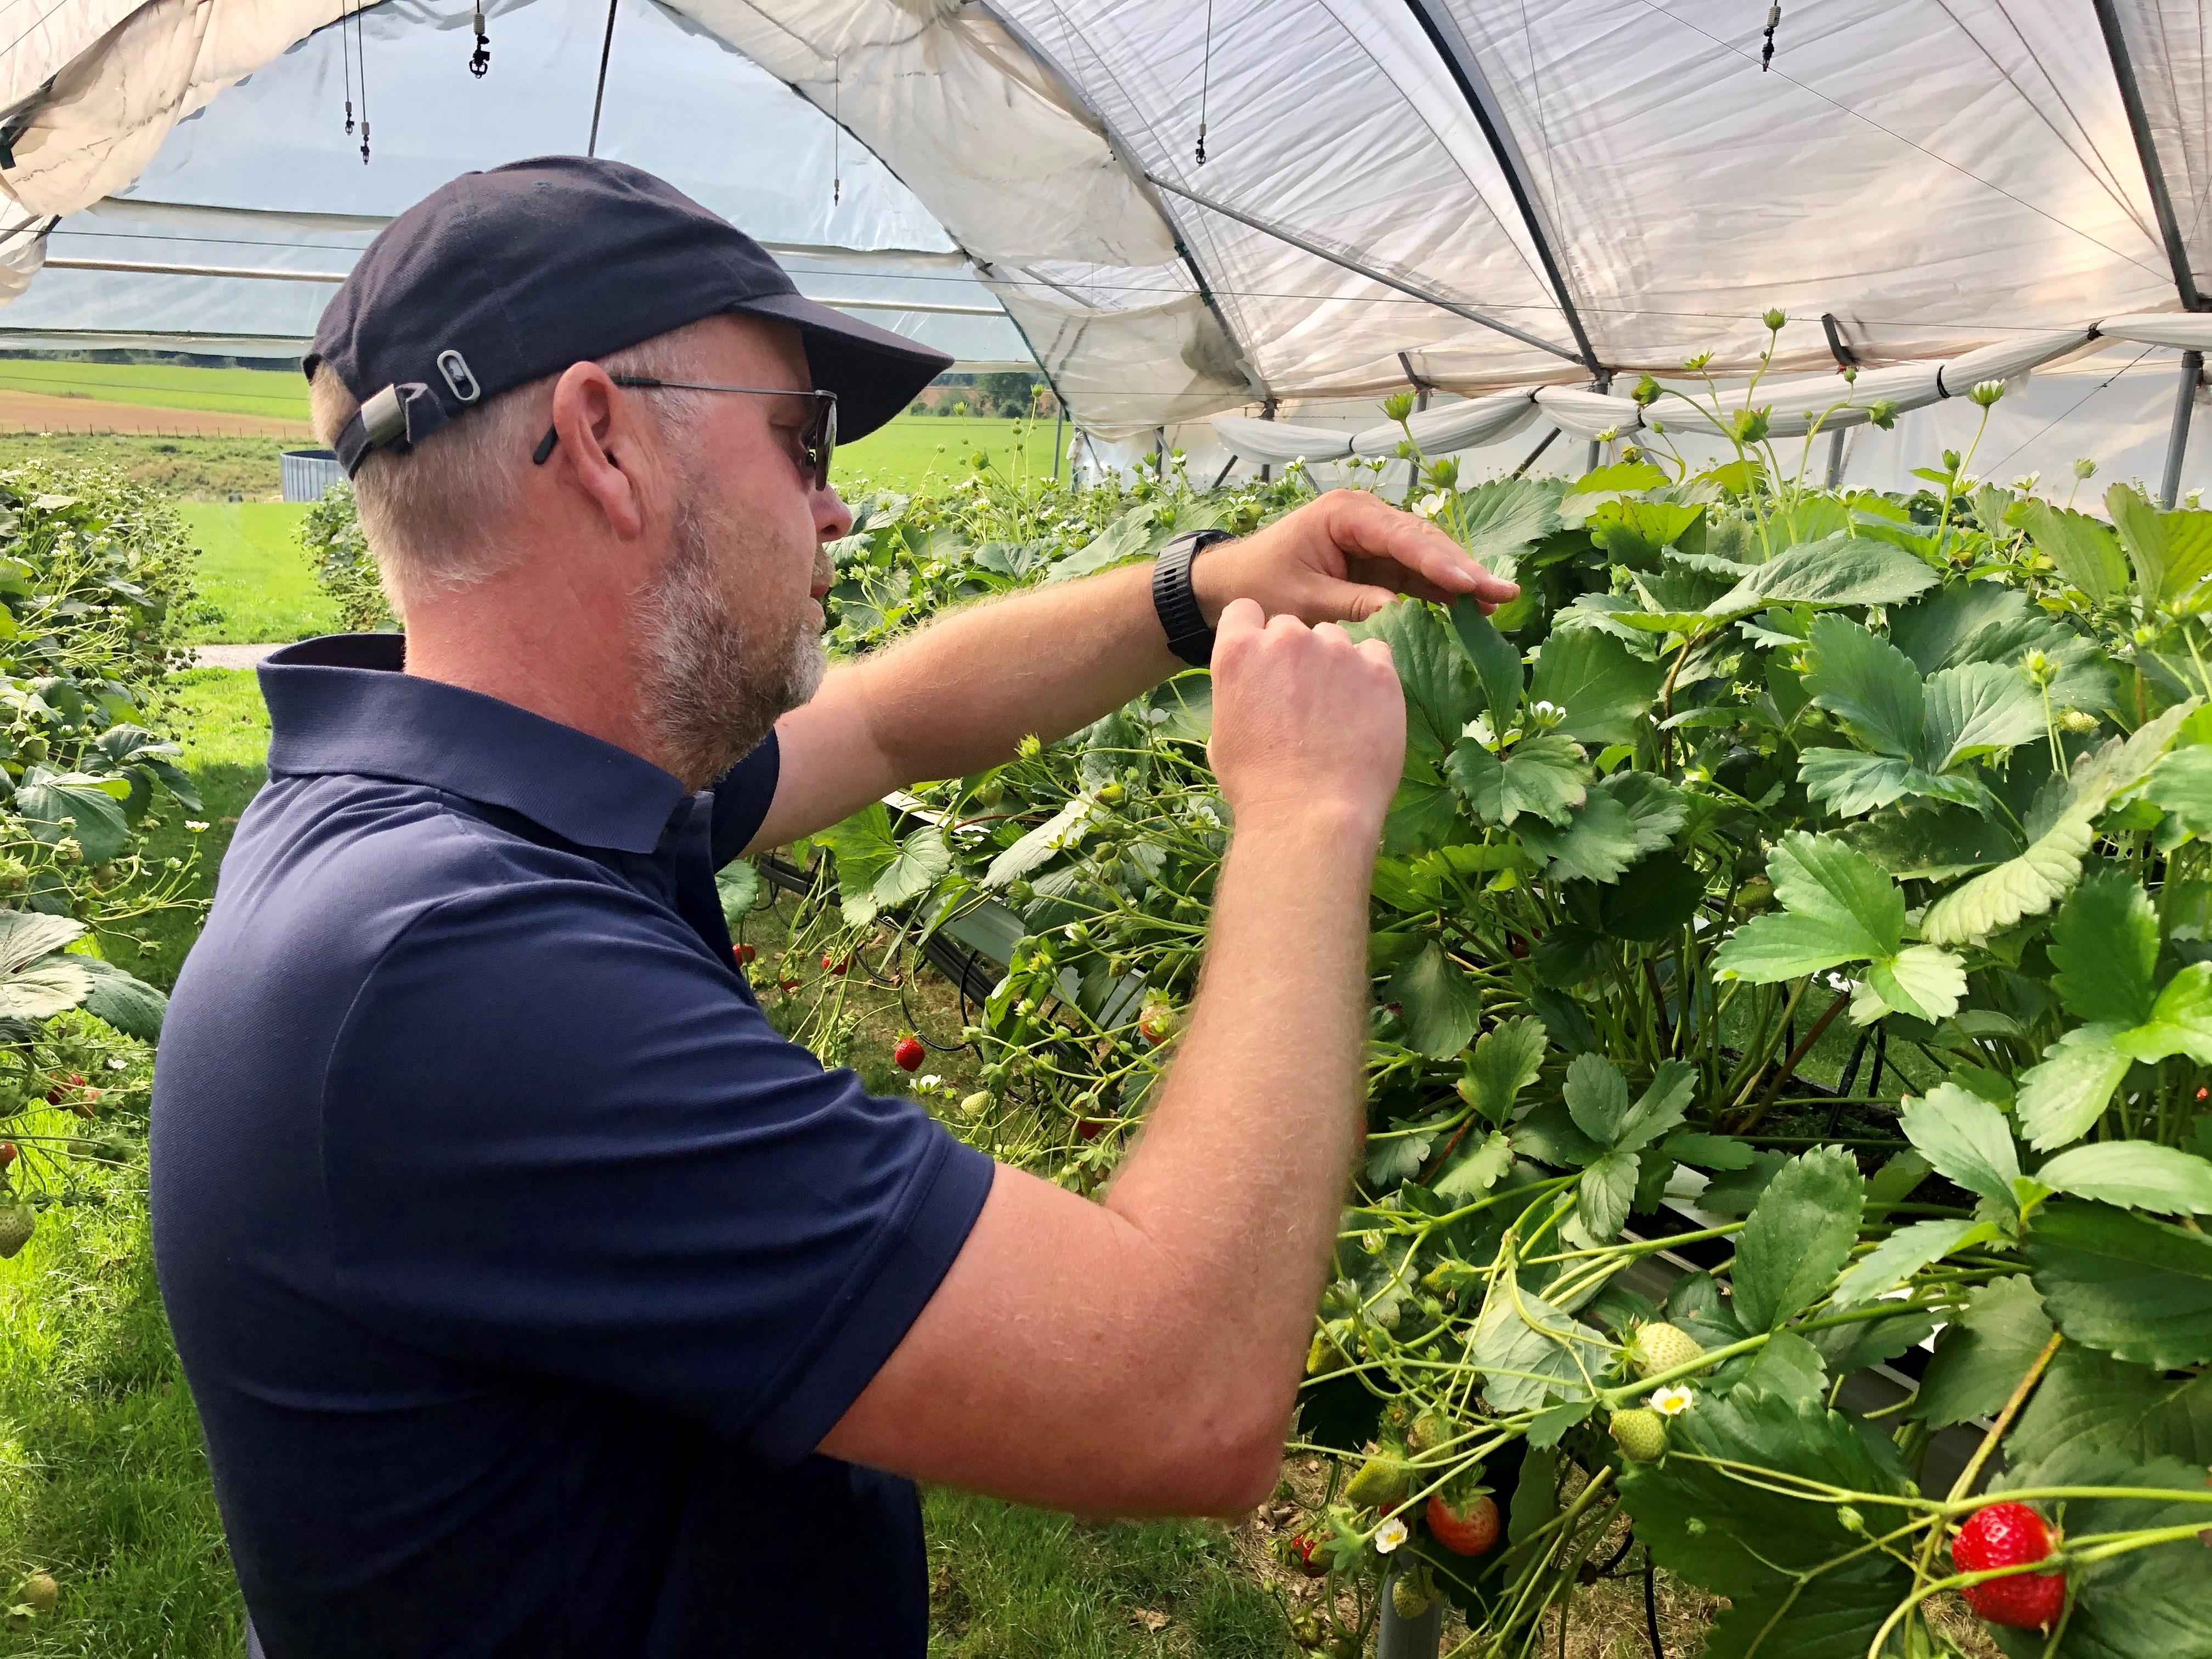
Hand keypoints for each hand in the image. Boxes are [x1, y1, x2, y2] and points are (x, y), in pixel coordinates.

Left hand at [1190, 489, 1518, 626]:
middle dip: (1462, 570)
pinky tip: (1472, 611)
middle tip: (1502, 593)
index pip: (1401, 537)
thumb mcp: (1301, 600)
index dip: (1438, 562)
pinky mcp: (1377, 565)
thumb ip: (1350, 605)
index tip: (1469, 584)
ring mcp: (1374, 541)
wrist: (1232, 588)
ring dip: (1460, 582)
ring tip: (1499, 602)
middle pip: (1424, 543)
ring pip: (1426, 560)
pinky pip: (1415, 578)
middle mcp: (1365, 520)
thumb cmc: (1259, 585)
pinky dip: (1441, 594)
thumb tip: (1399, 613)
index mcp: (1344, 516)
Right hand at [1206, 599, 1404, 833]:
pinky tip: (1365, 708)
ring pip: (1335, 638)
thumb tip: (1251, 697)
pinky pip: (1376, 653)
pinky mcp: (1380, 669)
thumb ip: (1237, 698)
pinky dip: (1371, 673)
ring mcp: (1337, 651)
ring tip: (1336, 708)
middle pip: (1291, 627)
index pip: (1244, 611)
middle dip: (1293, 654)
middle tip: (1300, 696)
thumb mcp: (1223, 739)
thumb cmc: (1258, 786)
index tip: (1263, 660)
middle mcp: (1286, 639)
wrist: (1310, 815)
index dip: (1253, 634)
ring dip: (1333, 662)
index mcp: (1239, 652)